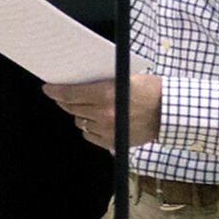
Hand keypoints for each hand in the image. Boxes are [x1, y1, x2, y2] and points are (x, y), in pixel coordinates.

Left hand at [44, 72, 162, 152]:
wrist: (170, 112)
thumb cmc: (152, 90)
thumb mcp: (126, 77)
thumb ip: (102, 83)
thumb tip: (81, 83)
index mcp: (106, 95)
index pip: (71, 94)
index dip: (55, 91)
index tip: (47, 88)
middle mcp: (103, 114)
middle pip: (72, 108)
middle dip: (64, 101)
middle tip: (60, 96)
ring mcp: (108, 130)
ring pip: (80, 123)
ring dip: (79, 114)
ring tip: (84, 108)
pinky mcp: (114, 142)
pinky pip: (90, 136)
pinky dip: (89, 129)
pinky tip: (94, 122)